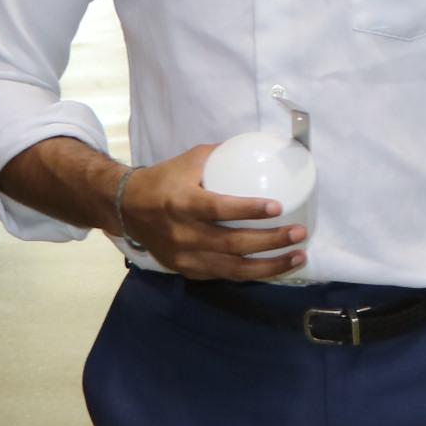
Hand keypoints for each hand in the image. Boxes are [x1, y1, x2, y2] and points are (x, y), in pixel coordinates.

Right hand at [118, 144, 309, 279]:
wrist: (126, 208)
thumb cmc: (163, 180)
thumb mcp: (189, 160)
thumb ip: (222, 155)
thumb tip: (258, 148)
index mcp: (182, 203)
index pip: (219, 209)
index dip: (248, 210)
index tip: (278, 207)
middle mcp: (183, 234)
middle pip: (232, 244)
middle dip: (270, 242)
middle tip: (299, 234)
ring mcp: (185, 257)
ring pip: (232, 269)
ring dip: (269, 266)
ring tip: (298, 257)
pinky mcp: (187, 271)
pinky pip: (224, 276)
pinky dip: (251, 273)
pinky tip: (274, 267)